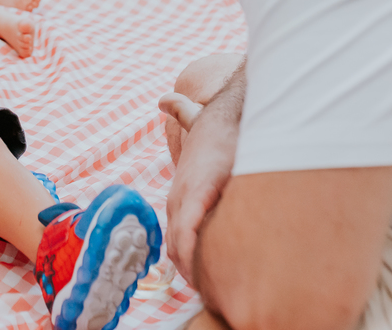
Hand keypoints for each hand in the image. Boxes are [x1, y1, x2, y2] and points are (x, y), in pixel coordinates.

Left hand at [160, 93, 237, 284]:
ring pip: (179, 243)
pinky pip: (187, 233)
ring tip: (208, 289)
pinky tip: (202, 272)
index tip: (197, 277)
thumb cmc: (218, 127)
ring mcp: (183, 197)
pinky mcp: (195, 196)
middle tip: (208, 291)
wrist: (227, 116)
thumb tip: (164, 99)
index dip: (184, 256)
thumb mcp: (195, 123)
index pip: (176, 232)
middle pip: (175, 244)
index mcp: (180, 190)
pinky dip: (191, 254)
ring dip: (191, 267)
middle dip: (189, 269)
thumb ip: (181, 112)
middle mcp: (177, 196)